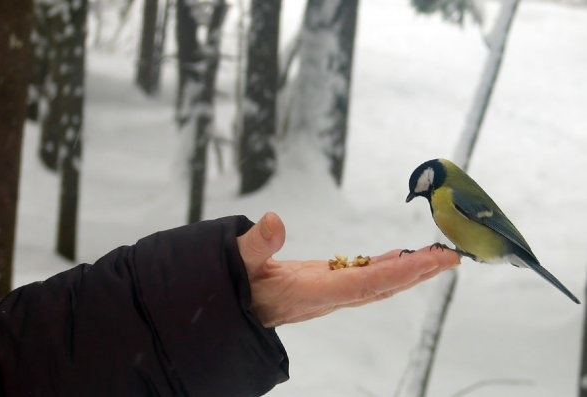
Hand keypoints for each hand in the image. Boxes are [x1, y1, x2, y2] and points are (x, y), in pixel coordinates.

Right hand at [237, 212, 459, 327]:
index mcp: (311, 293)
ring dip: (409, 271)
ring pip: (378, 284)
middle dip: (417, 273)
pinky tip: (403, 257)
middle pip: (381, 287)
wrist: (237, 308)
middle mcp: (328, 297)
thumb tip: (273, 220)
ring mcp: (331, 292)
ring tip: (438, 256)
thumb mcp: (239, 262)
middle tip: (451, 257)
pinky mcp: (329, 284)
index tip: (425, 263)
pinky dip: (389, 268)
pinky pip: (366, 278)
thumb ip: (255, 244)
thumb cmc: (236, 287)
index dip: (395, 274)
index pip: (362, 285)